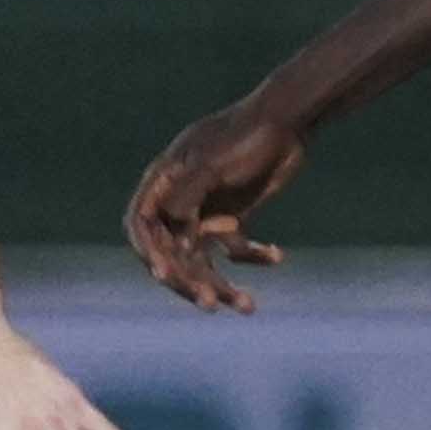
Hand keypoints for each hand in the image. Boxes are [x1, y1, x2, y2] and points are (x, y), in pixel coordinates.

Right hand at [124, 99, 307, 311]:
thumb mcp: (212, 164)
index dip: (148, 253)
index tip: (163, 276)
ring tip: (247, 306)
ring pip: (203, 260)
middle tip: (211, 303)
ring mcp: (205, 210)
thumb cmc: (245, 137)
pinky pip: (234, 249)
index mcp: (164, 182)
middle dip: (190, 280)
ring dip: (223, 284)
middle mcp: (179, 201)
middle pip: (172, 252)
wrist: (289, 122)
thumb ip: (187, 196)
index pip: (141, 226)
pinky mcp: (233, 216)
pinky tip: (276, 255)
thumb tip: (172, 234)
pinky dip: (253, 256)